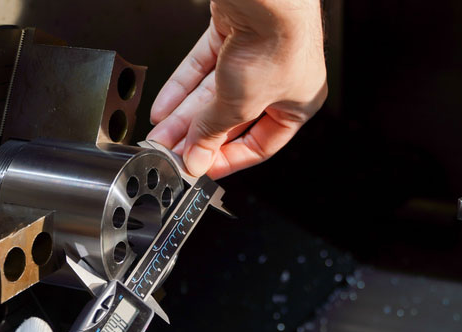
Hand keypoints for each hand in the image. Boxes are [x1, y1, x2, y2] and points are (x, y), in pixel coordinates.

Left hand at [148, 0, 327, 178]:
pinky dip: (183, 87)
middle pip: (231, 118)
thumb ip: (213, 133)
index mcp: (299, 103)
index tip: (202, 167)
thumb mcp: (240, 104)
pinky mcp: (231, 34)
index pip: (261, 144)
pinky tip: (165, 108)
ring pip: (214, 94)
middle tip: (175, 153)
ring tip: (162, 136)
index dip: (229, 158)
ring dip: (185, 116)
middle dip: (199, 137)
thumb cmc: (276, 44)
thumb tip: (197, 158)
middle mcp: (279, 80)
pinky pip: (203, 67)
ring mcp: (255, 55)